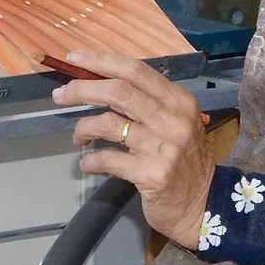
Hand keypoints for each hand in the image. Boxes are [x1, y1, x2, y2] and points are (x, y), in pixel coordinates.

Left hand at [61, 48, 215, 251]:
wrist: (204, 204)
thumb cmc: (183, 160)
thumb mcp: (174, 124)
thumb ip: (145, 104)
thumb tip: (98, 84)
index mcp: (179, 101)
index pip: (135, 70)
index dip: (101, 61)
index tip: (74, 59)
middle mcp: (173, 120)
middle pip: (119, 91)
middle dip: (83, 89)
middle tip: (61, 96)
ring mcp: (164, 148)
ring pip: (109, 124)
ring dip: (84, 127)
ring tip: (78, 136)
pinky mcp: (152, 175)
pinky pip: (109, 159)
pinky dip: (91, 160)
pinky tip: (88, 163)